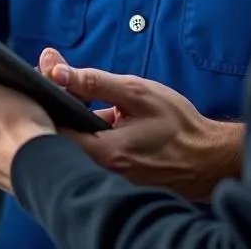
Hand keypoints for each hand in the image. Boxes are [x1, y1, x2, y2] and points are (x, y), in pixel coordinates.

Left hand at [38, 48, 242, 200]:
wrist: (206, 158)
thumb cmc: (178, 125)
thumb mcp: (137, 92)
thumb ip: (94, 81)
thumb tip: (56, 70)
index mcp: (102, 151)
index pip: (52, 129)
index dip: (44, 102)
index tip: (44, 81)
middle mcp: (98, 172)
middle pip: (59, 139)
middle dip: (58, 109)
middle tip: (68, 85)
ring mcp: (105, 179)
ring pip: (74, 146)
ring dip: (76, 121)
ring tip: (95, 102)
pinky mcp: (112, 179)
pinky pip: (90, 155)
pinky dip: (91, 134)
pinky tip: (110, 120)